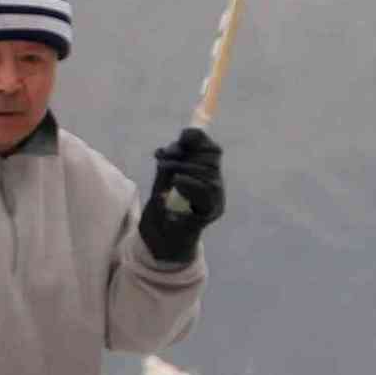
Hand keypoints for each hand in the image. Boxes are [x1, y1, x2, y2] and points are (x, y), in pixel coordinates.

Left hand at [142, 126, 224, 263]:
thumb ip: (173, 159)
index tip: (185, 135)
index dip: (200, 140)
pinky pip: (205, 195)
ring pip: (208, 175)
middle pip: (210, 161)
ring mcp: (215, 201)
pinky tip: (177, 182)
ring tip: (164, 168)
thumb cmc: (163, 207)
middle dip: (186, 154)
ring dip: (183, 167)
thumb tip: (183, 136)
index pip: (212, 151)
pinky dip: (190, 184)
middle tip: (163, 156)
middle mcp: (216, 186)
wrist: (160, 239)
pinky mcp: (209, 214)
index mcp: (208, 174)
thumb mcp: (164, 178)